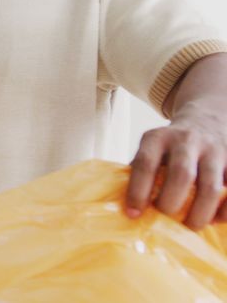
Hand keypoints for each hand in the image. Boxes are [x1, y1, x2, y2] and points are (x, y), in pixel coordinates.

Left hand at [125, 104, 226, 228]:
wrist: (207, 120)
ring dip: (199, 214)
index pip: (145, 164)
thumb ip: (141, 172)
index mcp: (158, 138)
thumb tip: (131, 208)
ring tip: (190, 227)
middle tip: (165, 221)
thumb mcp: (151, 149)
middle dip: (170, 204)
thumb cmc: (172, 147)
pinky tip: (214, 219)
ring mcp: (214, 150)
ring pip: (210, 188)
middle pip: (181, 175)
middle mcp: (187, 140)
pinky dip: (224, 211)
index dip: (138, 191)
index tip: (134, 214)